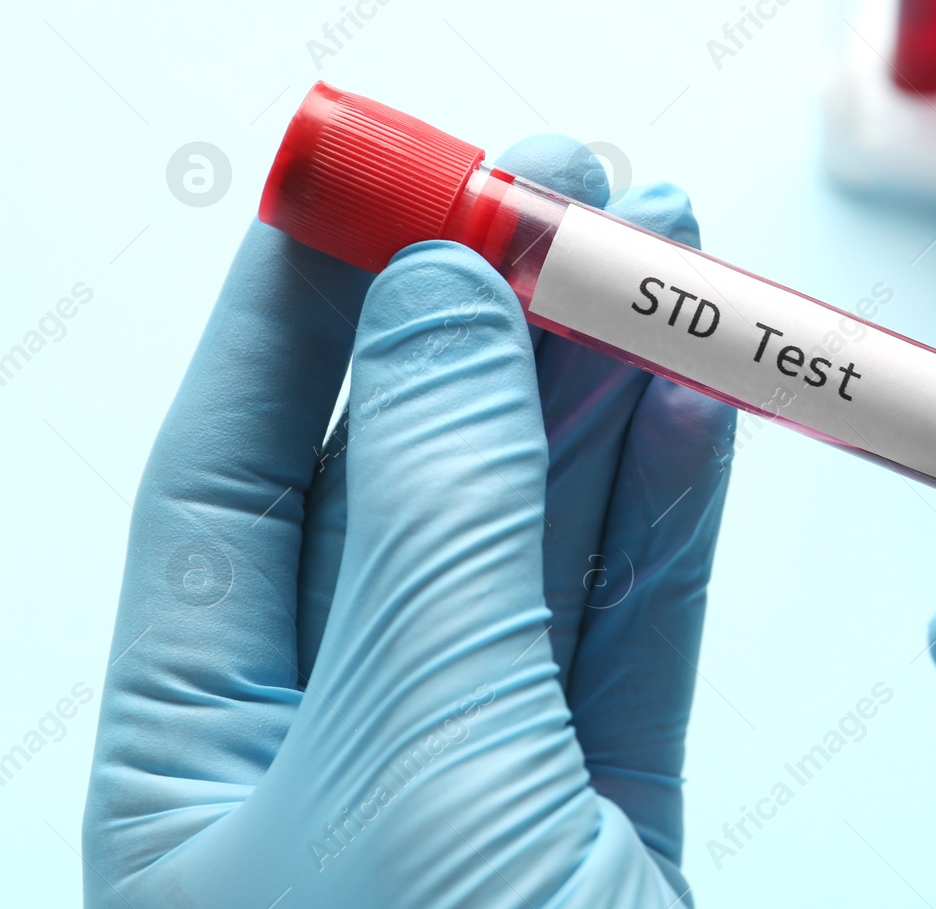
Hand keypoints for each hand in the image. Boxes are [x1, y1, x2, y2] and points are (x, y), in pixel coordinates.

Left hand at [83, 137, 733, 906]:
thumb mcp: (421, 754)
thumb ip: (440, 522)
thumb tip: (437, 308)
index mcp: (197, 763)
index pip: (229, 478)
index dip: (298, 311)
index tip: (365, 176)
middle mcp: (333, 753)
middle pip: (408, 486)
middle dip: (491, 328)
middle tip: (563, 192)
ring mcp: (485, 776)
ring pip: (540, 542)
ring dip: (606, 396)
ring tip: (656, 262)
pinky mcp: (609, 805)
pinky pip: (633, 623)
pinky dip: (671, 512)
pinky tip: (692, 405)